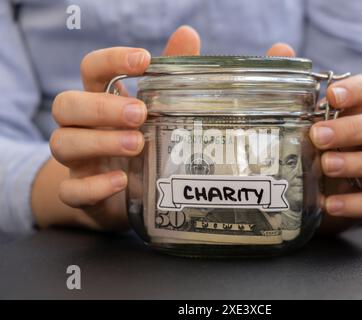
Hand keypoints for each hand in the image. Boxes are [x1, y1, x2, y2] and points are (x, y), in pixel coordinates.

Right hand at [43, 26, 200, 229]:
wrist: (126, 197)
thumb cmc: (142, 147)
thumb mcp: (157, 113)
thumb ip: (170, 77)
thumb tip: (188, 34)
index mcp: (101, 102)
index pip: (91, 70)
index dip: (111, 61)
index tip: (144, 60)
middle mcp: (83, 128)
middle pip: (65, 105)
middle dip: (100, 107)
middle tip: (140, 113)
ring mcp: (78, 162)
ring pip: (63, 144)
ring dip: (99, 142)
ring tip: (137, 145)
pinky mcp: (81, 194)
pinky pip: (71, 191)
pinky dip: (93, 186)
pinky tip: (121, 182)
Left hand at [265, 44, 361, 231]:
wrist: (290, 193)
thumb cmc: (292, 146)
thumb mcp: (282, 117)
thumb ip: (283, 85)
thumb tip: (281, 51)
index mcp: (349, 113)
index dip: (356, 90)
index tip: (330, 96)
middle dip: (354, 129)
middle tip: (318, 136)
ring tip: (326, 166)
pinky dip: (358, 203)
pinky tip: (329, 204)